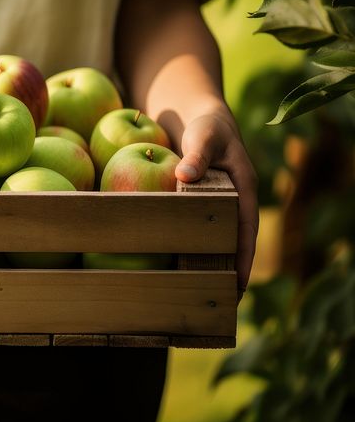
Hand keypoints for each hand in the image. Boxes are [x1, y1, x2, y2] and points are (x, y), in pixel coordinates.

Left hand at [174, 112, 258, 295]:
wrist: (196, 118)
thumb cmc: (205, 127)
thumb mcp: (204, 137)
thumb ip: (197, 154)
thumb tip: (184, 175)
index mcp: (243, 188)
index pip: (246, 228)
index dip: (243, 256)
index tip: (239, 282)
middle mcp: (232, 200)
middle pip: (233, 241)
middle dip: (229, 271)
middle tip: (220, 303)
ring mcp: (215, 204)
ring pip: (215, 239)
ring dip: (210, 263)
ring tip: (201, 295)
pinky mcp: (196, 204)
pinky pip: (196, 229)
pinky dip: (191, 247)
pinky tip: (176, 266)